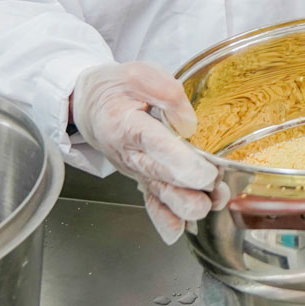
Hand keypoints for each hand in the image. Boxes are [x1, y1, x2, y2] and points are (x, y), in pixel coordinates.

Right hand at [72, 61, 227, 243]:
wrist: (88, 106)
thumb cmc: (115, 88)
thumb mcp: (138, 73)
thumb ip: (165, 92)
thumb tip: (189, 122)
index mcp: (128, 125)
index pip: (156, 146)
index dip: (182, 162)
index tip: (206, 173)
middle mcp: (130, 153)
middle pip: (162, 176)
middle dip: (192, 187)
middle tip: (217, 187)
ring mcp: (135, 169)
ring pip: (161, 194)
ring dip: (187, 204)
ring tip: (213, 202)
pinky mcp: (140, 177)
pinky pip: (150, 202)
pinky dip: (163, 219)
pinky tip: (178, 232)